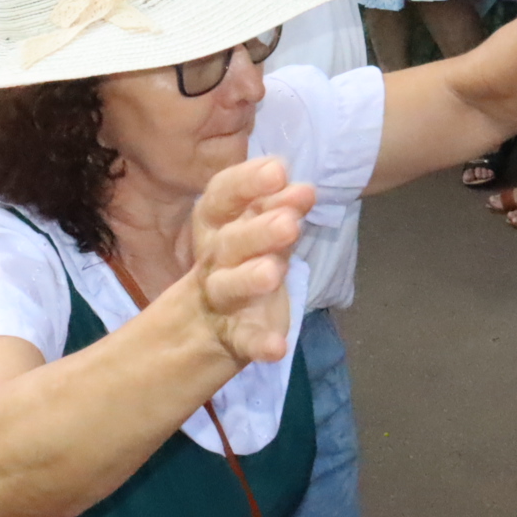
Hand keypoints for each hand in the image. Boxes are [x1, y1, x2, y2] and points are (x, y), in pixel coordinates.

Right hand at [185, 157, 316, 367]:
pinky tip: (277, 347)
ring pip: (228, 287)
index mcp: (216, 227)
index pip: (219, 198)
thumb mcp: (258, 229)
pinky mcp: (233, 336)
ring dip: (249, 278)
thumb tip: (305, 189)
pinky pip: (243, 340)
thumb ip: (280, 210)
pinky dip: (259, 343)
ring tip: (272, 272)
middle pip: (228, 243)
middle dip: (257, 231)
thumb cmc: (243, 260)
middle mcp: (214, 259)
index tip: (278, 169)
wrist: (212, 320)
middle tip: (289, 222)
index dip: (245, 183)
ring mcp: (220, 299)